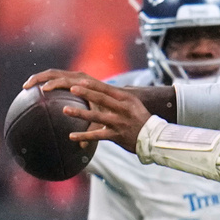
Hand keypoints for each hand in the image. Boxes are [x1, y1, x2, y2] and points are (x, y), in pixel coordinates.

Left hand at [24, 69, 151, 153]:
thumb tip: (99, 87)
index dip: (93, 85)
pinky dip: (84, 136)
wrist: (154, 138)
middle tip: (71, 88)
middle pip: (102, 100)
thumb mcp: (133, 103)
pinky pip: (97, 136)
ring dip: (80, 113)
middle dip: (86, 93)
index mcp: (126, 99)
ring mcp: (119, 123)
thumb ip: (117, 96)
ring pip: (97, 117)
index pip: (107, 90)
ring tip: (65, 110)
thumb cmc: (140, 118)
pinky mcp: (116, 136)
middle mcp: (123, 109)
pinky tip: (71, 136)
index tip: (79, 81)